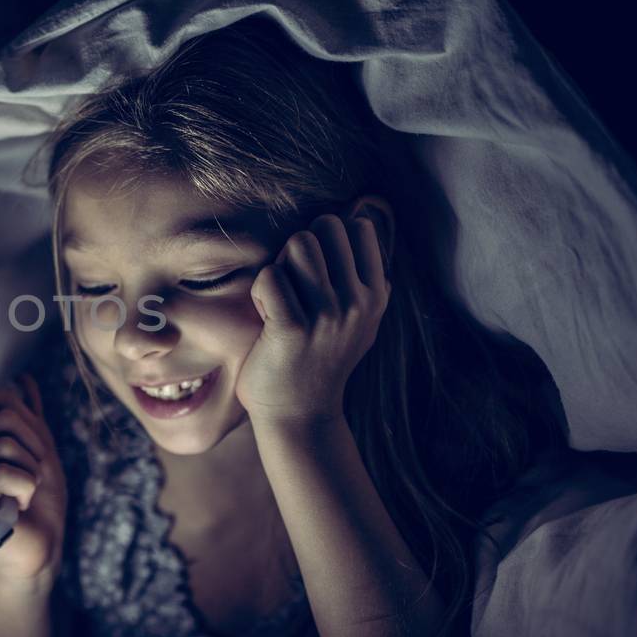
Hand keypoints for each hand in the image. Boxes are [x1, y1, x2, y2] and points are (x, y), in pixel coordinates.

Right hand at [0, 375, 66, 587]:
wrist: (37, 547)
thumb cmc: (39, 505)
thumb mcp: (40, 451)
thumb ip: (30, 416)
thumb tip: (22, 379)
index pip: (2, 398)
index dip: (31, 423)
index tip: (36, 455)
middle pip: (6, 417)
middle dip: (35, 447)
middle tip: (33, 477)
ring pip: (4, 444)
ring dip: (32, 471)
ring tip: (26, 493)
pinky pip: (0, 472)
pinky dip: (25, 488)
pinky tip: (19, 504)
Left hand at [237, 213, 389, 424]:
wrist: (299, 414)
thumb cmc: (318, 360)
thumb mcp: (360, 320)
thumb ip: (364, 277)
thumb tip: (362, 221)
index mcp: (376, 295)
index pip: (357, 226)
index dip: (327, 238)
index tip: (318, 273)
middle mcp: (359, 303)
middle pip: (325, 227)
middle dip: (301, 247)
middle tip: (294, 285)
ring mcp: (329, 317)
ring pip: (299, 244)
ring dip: (280, 266)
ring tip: (281, 299)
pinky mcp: (293, 330)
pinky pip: (270, 277)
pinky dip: (260, 289)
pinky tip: (265, 314)